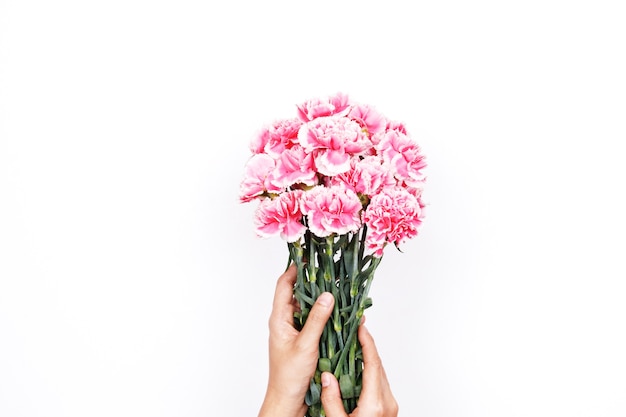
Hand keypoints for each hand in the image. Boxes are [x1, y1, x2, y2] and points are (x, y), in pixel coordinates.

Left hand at [258, 265, 334, 416]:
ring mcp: (296, 331)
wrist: (288, 400)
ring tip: (340, 287)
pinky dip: (328, 316)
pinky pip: (317, 322)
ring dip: (323, 300)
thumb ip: (317, 319)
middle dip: (314, 281)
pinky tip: (342, 313)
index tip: (308, 257)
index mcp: (279, 319)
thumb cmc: (289, 376)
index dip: (295, 269)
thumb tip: (328, 295)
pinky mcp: (305, 340)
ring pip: (310, 308)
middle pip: (299, 294)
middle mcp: (286, 322)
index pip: (284, 285)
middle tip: (331, 269)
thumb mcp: (305, 344)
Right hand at [320, 324, 398, 416]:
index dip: (367, 343)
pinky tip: (357, 370)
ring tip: (354, 346)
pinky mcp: (388, 408)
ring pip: (379, 374)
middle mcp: (386, 402)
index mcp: (375, 403)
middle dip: (367, 346)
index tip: (361, 328)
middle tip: (356, 331)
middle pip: (378, 366)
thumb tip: (327, 377)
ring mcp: (389, 405)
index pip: (372, 365)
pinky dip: (369, 372)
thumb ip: (331, 401)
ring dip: (368, 359)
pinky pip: (380, 384)